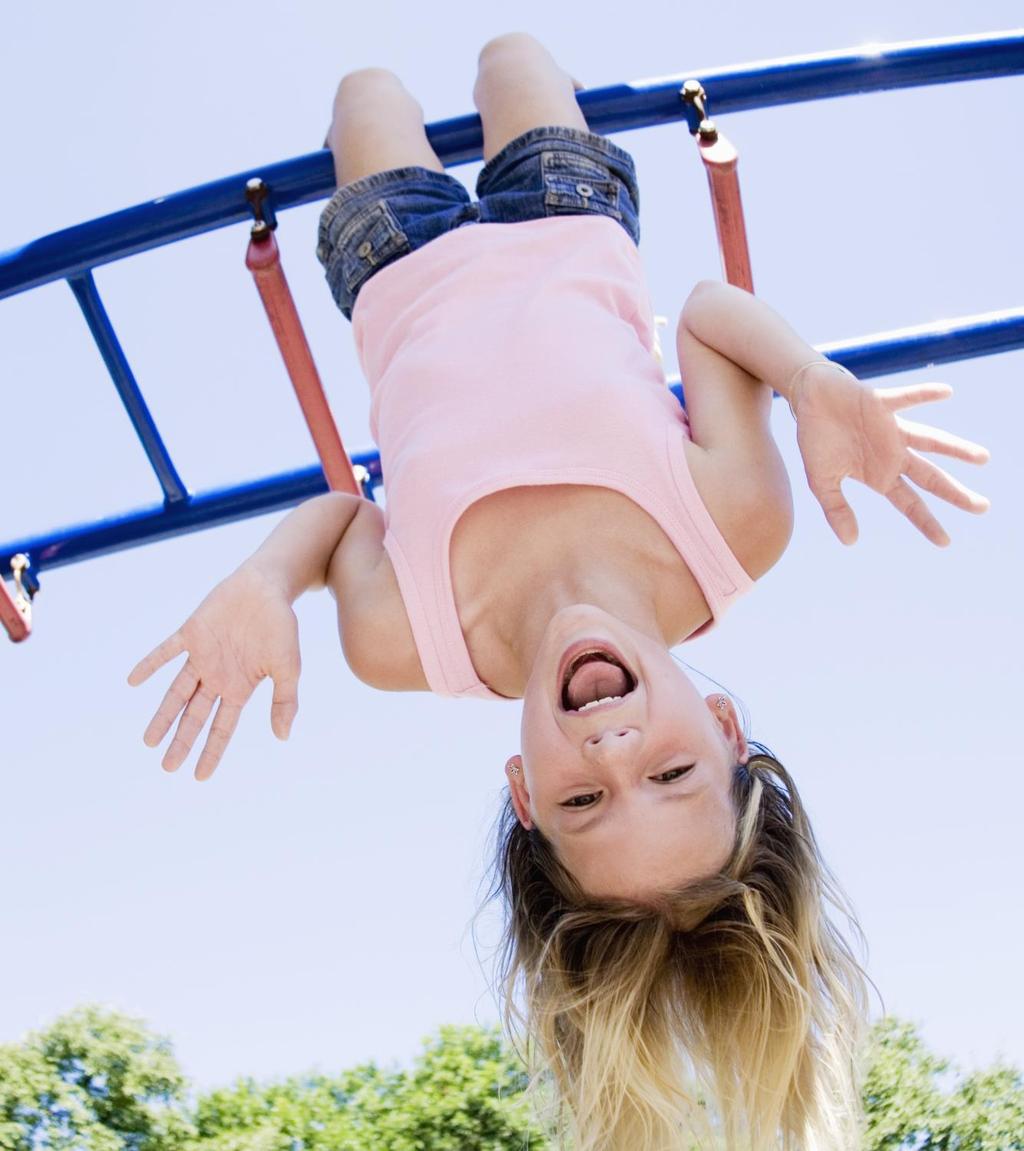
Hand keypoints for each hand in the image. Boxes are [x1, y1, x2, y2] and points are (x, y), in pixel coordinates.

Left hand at [127, 563, 300, 779]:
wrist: (268, 587)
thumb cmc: (281, 627)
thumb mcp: (288, 668)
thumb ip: (284, 700)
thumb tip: (283, 736)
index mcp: (240, 688)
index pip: (223, 727)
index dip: (211, 751)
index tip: (199, 776)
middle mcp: (217, 676)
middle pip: (196, 716)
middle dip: (182, 741)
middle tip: (168, 767)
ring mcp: (202, 656)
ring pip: (177, 692)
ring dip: (163, 715)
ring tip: (149, 741)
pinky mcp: (192, 633)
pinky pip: (167, 651)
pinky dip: (150, 664)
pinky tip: (133, 681)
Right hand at [791, 367, 989, 545]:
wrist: (810, 400)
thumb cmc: (818, 440)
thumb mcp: (821, 482)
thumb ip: (836, 510)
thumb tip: (851, 542)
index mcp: (880, 475)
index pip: (910, 503)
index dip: (926, 522)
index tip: (945, 542)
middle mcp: (893, 454)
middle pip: (930, 478)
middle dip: (955, 493)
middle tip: (982, 508)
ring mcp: (891, 429)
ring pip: (930, 441)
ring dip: (954, 449)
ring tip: (983, 458)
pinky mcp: (881, 403)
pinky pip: (906, 398)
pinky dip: (924, 394)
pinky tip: (947, 392)